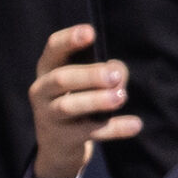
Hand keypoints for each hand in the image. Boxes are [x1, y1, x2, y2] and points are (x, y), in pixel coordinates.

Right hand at [27, 25, 140, 177]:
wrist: (58, 144)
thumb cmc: (78, 98)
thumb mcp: (89, 81)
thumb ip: (108, 72)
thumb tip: (119, 76)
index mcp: (48, 69)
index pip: (54, 48)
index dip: (70, 40)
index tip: (91, 33)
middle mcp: (42, 91)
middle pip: (61, 79)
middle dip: (89, 75)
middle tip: (115, 76)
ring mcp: (49, 116)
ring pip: (69, 106)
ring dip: (96, 100)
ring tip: (121, 97)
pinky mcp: (63, 138)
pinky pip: (90, 132)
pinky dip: (114, 129)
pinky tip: (135, 125)